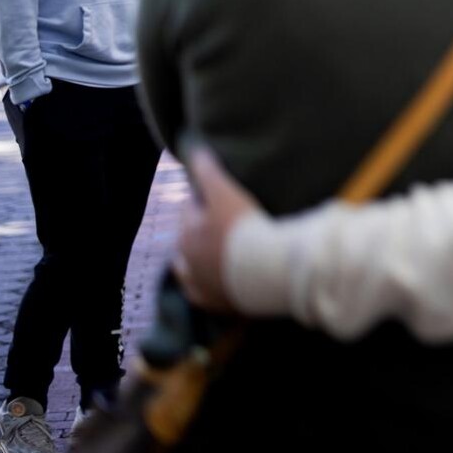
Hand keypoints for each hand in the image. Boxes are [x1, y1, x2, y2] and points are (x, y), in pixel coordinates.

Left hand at [174, 147, 261, 311]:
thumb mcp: (227, 193)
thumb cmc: (245, 228)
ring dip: (196, 258)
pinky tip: (215, 280)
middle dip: (197, 228)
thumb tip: (196, 150)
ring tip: (214, 252)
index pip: (189, 209)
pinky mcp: (213, 302)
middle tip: (219, 221)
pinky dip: (206, 283)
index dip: (202, 199)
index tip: (215, 195)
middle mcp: (187, 258)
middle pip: (187, 239)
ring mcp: (199, 283)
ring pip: (188, 268)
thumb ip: (209, 170)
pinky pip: (202, 293)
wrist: (265, 270)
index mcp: (189, 231)